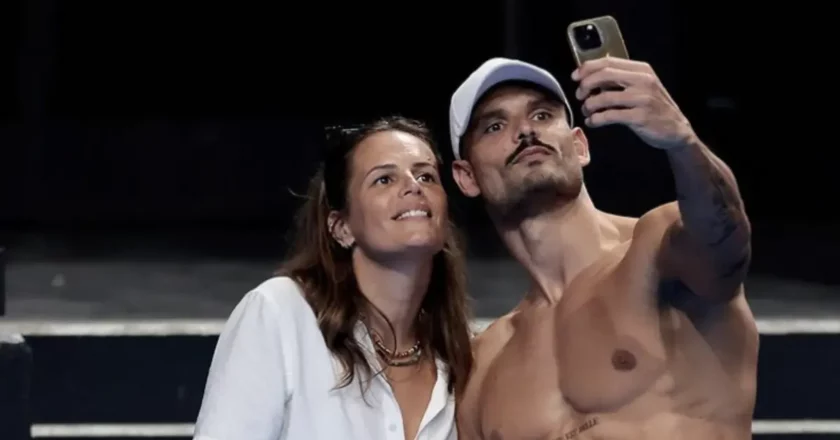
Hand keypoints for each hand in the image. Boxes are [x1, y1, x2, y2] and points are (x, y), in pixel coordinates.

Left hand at [572, 57, 695, 149]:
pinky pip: (610, 116)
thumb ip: (621, 80)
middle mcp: (643, 80)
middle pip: (604, 75)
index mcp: (641, 69)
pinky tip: (593, 122)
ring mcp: (642, 99)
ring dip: (589, 105)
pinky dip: (596, 119)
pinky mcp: (640, 117)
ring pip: (604, 97)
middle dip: (586, 85)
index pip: (608, 62)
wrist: (676, 130)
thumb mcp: (641, 87)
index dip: (588, 68)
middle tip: (580, 95)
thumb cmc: (653, 108)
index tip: (575, 77)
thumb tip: (590, 77)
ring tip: (587, 112)